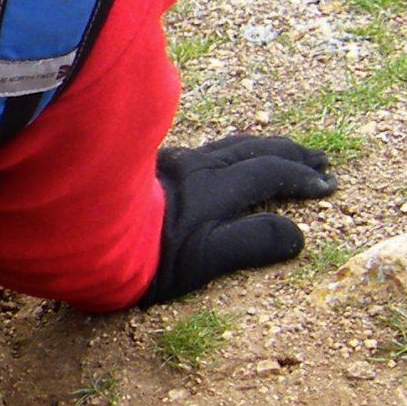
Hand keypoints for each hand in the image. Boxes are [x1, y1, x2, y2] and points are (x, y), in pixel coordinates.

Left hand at [139, 134, 336, 304]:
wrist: (77, 237)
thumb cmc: (142, 257)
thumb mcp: (204, 259)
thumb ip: (252, 244)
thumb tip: (298, 234)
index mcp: (214, 190)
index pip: (270, 174)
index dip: (302, 177)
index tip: (329, 184)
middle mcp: (195, 169)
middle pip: (253, 150)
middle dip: (290, 153)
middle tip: (320, 158)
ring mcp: (169, 165)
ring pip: (224, 146)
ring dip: (260, 146)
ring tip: (280, 151)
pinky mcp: (145, 167)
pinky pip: (198, 150)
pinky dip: (224, 150)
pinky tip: (217, 158)